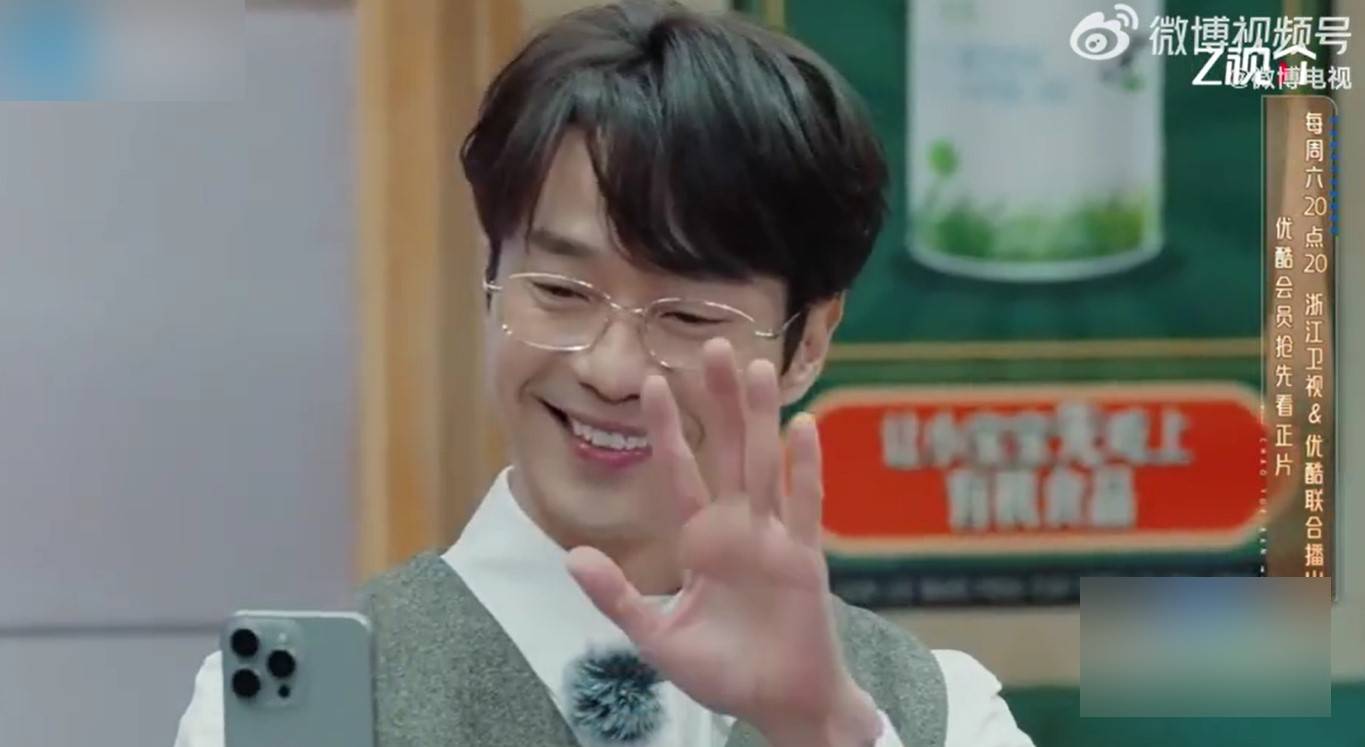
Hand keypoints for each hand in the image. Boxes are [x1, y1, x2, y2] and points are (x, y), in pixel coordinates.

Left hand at [565, 339, 881, 745]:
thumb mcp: (655, 636)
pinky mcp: (805, 559)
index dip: (666, 430)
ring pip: (765, 465)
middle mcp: (737, 528)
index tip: (651, 383)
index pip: (680, 473)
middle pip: (727, 450)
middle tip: (712, 344)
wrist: (780, 705)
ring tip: (757, 367)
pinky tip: (803, 428)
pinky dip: (805, 469)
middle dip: (719, 400)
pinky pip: (805, 507)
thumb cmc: (723, 671)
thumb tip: (571, 556)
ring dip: (761, 418)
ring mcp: (773, 538)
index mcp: (701, 541)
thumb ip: (616, 597)